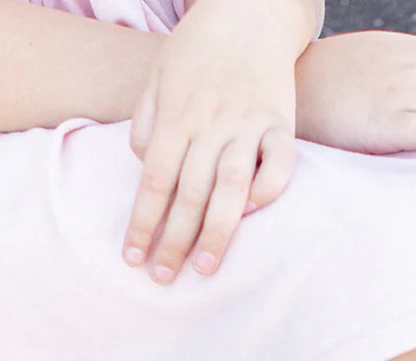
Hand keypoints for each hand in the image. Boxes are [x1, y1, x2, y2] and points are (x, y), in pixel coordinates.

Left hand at [123, 0, 320, 282]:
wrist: (250, 10)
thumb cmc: (199, 49)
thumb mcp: (159, 78)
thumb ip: (147, 124)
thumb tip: (146, 171)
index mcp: (177, 115)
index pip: (154, 180)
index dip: (142, 222)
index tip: (132, 257)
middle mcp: (212, 124)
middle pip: (189, 194)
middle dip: (174, 241)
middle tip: (163, 279)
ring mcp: (249, 125)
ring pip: (231, 189)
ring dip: (217, 234)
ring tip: (205, 270)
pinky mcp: (282, 124)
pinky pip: (279, 167)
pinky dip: (268, 194)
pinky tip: (252, 220)